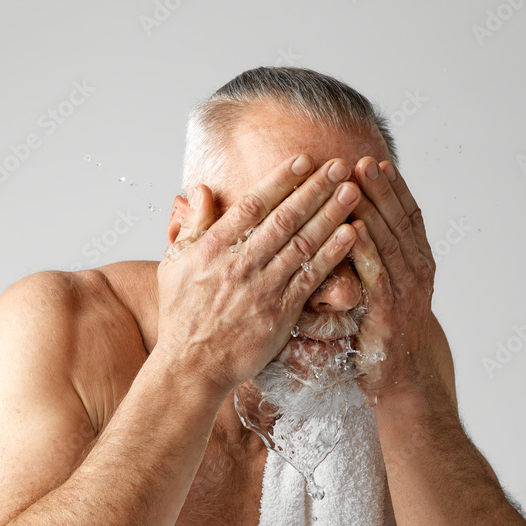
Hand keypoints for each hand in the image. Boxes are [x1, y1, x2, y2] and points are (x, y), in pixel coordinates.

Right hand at [154, 155, 360, 394]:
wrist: (191, 365)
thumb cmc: (181, 314)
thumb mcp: (173, 264)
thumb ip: (191, 225)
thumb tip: (199, 189)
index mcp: (213, 248)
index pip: (252, 206)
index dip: (280, 180)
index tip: (304, 160)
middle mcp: (240, 264)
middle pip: (284, 219)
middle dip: (315, 189)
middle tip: (340, 165)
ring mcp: (262, 289)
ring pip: (302, 244)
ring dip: (330, 215)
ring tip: (352, 191)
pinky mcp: (280, 313)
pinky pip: (311, 279)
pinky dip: (332, 255)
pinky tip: (351, 235)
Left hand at [347, 158, 437, 398]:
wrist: (401, 380)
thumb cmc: (387, 334)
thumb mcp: (390, 290)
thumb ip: (382, 260)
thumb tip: (361, 227)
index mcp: (420, 264)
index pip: (409, 216)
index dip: (396, 188)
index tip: (379, 161)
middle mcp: (418, 273)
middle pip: (400, 220)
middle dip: (382, 188)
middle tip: (365, 160)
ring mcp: (406, 291)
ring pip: (389, 239)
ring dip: (373, 208)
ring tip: (356, 180)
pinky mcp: (388, 310)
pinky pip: (376, 272)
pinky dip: (365, 247)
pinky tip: (352, 226)